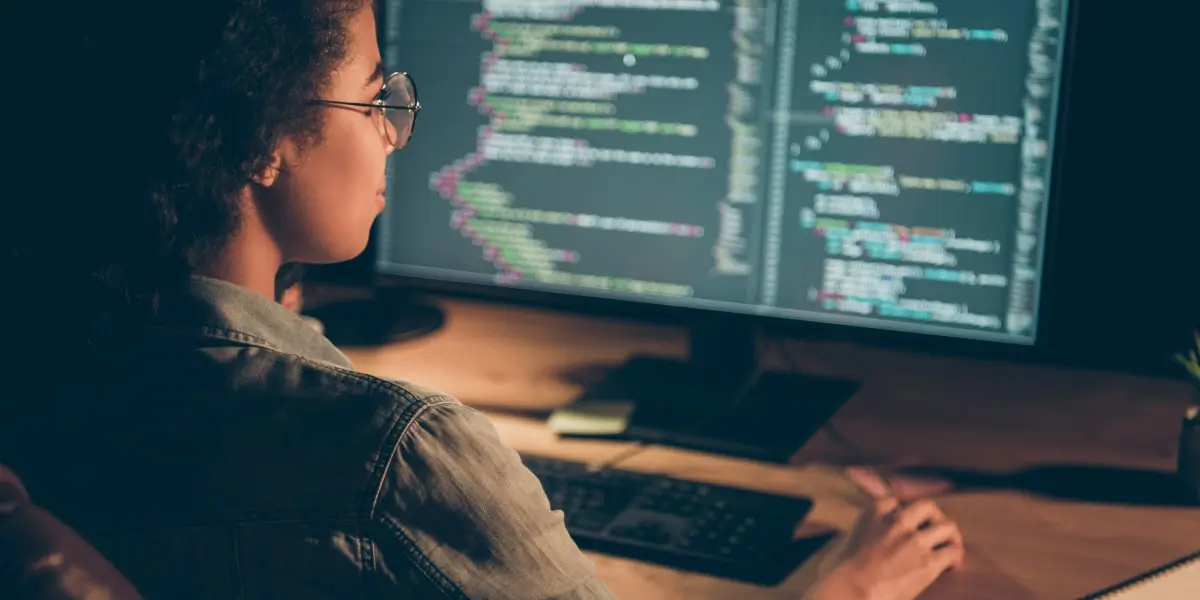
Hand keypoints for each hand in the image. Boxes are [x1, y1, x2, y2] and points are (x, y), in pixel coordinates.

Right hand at [808, 498, 964, 599]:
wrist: (849, 592)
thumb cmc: (836, 576)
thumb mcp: (839, 547)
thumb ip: (852, 540)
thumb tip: (849, 548)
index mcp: (872, 513)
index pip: (894, 503)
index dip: (902, 514)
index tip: (904, 525)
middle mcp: (896, 522)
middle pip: (927, 506)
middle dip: (934, 517)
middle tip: (935, 531)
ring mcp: (914, 541)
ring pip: (947, 526)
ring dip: (951, 536)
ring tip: (951, 548)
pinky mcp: (928, 563)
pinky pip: (953, 552)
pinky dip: (955, 558)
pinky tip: (952, 567)